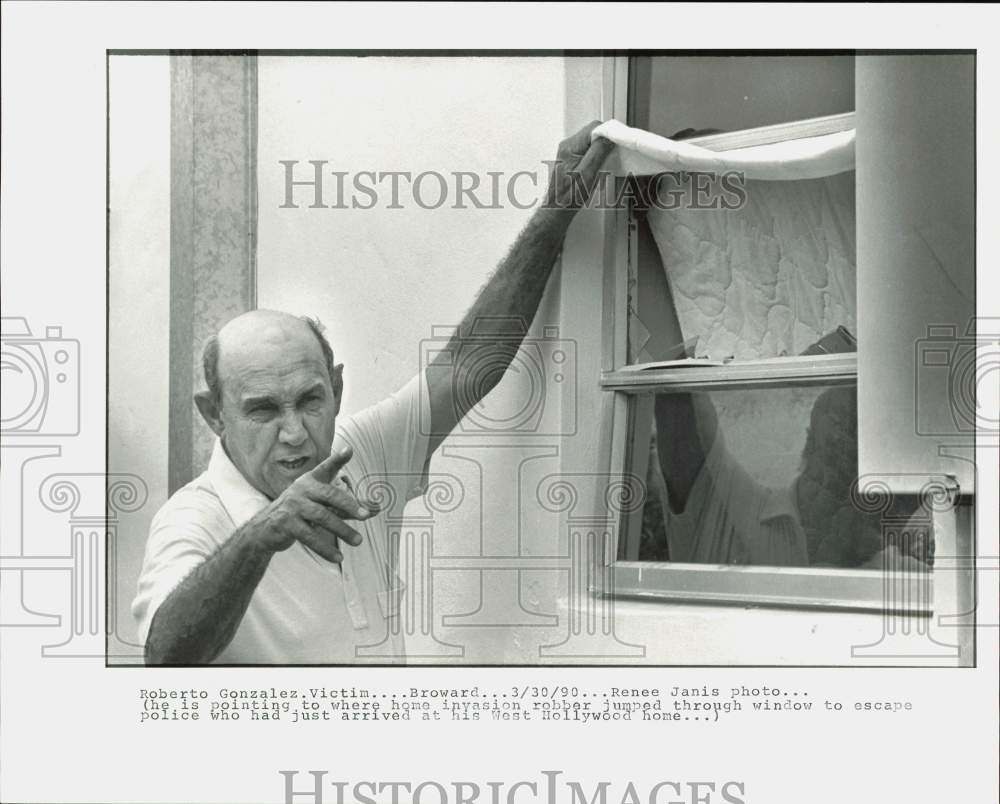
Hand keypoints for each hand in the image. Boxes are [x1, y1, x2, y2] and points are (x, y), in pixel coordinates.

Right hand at [247, 445, 379, 562]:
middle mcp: (302, 490)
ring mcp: (293, 506)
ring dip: (342, 531)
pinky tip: (338, 557)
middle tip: (365, 515)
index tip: (349, 450)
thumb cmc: (300, 512)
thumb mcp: (320, 504)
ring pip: (322, 517)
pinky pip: (310, 537)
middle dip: (349, 504)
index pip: (326, 468)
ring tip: (358, 541)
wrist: (265, 527)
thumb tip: (377, 509)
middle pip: (329, 495)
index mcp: (310, 481)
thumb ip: (346, 505)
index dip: (337, 459)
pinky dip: (325, 549)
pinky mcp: (286, 524)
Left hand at [545, 120, 615, 209]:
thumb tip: (609, 138)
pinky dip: (597, 155)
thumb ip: (598, 152)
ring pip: (592, 141)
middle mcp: (568, 146)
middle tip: (613, 155)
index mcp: (570, 147)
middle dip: (606, 142)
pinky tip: (599, 166)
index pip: (594, 128)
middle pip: (593, 133)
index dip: (609, 134)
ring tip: (605, 163)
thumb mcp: (588, 173)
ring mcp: (569, 151)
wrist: (558, 208)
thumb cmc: (569, 197)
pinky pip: (589, 149)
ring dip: (602, 149)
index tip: (617, 143)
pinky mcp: (572, 158)